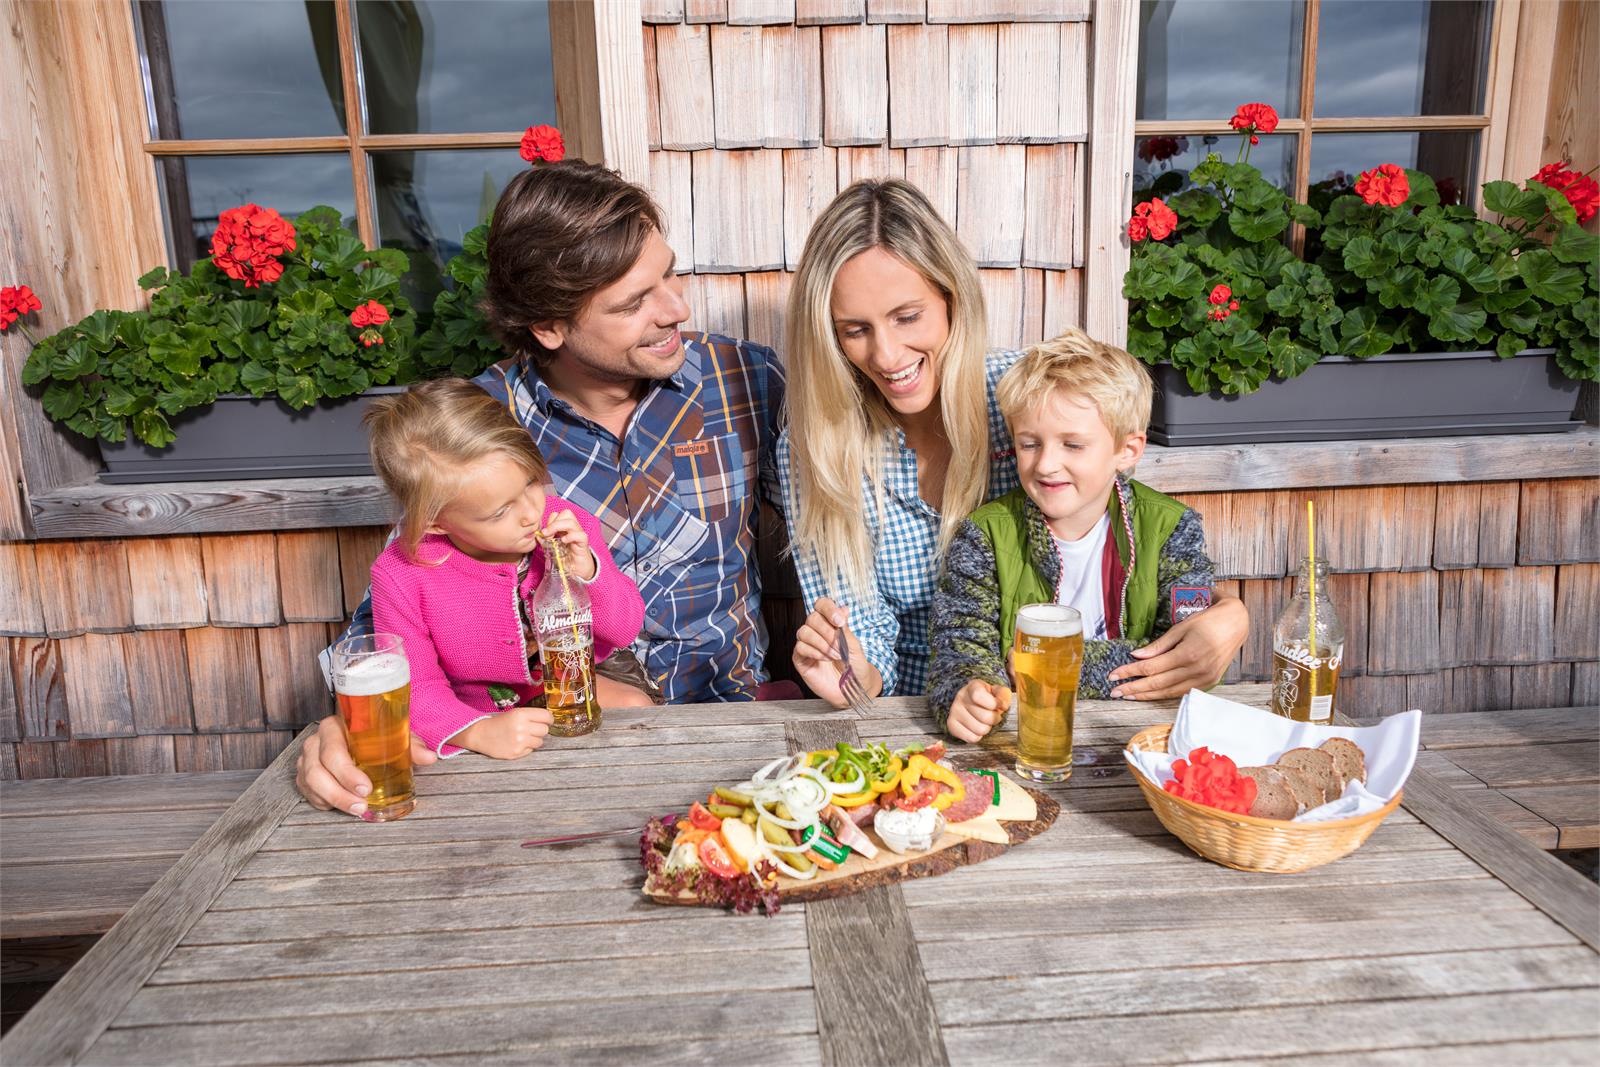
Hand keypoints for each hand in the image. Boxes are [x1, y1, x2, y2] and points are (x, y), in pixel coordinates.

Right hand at [296, 716, 437, 817]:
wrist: (360, 735)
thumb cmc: (376, 736)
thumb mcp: (394, 737)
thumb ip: (411, 746)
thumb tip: (430, 758)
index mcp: (335, 726)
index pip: (333, 749)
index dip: (346, 772)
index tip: (366, 788)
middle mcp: (316, 741)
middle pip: (317, 770)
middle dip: (339, 792)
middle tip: (362, 805)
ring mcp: (306, 758)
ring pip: (310, 783)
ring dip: (333, 800)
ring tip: (356, 810)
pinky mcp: (303, 774)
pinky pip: (308, 792)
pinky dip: (323, 802)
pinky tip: (340, 806)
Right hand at [455, 706, 554, 759]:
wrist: (480, 734)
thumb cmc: (499, 722)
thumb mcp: (515, 713)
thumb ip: (531, 716)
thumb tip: (549, 720)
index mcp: (521, 714)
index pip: (546, 717)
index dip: (548, 719)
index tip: (547, 721)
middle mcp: (521, 727)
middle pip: (545, 730)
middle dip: (540, 730)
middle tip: (531, 730)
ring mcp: (519, 741)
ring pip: (540, 742)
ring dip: (534, 740)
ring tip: (523, 737)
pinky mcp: (516, 752)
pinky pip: (531, 750)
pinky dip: (526, 748)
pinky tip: (517, 744)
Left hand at [541, 509, 594, 579]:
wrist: (577, 572)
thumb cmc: (565, 559)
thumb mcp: (552, 549)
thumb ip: (545, 541)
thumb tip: (537, 534)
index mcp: (566, 528)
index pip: (558, 514)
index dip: (549, 521)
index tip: (543, 533)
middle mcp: (573, 529)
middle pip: (566, 513)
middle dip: (553, 522)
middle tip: (547, 534)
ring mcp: (579, 536)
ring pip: (571, 522)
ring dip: (558, 527)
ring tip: (551, 538)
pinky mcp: (583, 544)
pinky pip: (580, 535)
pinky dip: (570, 536)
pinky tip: (563, 542)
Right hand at [791, 598, 882, 709]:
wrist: (853, 689)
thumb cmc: (855, 667)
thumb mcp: (854, 646)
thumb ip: (845, 629)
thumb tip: (843, 609)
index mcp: (830, 624)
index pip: (822, 605)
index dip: (828, 609)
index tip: (839, 621)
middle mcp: (817, 632)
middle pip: (812, 618)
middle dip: (827, 631)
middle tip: (839, 646)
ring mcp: (808, 644)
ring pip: (803, 632)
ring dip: (822, 644)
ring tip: (835, 655)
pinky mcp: (801, 658)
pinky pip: (800, 647)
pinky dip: (814, 652)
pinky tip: (825, 659)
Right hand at [947, 679, 1012, 742]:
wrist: (972, 702)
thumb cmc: (988, 698)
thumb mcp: (998, 692)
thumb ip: (1003, 695)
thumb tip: (1002, 706)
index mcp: (973, 686)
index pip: (979, 695)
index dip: (993, 703)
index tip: (999, 705)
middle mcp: (960, 698)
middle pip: (985, 717)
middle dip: (995, 718)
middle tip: (993, 714)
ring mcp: (954, 712)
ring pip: (980, 730)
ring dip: (987, 728)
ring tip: (984, 721)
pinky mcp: (951, 725)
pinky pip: (972, 738)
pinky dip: (978, 736)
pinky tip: (977, 726)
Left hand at [1108, 594, 1248, 699]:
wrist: (1236, 624)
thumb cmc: (1207, 621)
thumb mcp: (1180, 627)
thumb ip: (1158, 645)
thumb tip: (1136, 655)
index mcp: (1188, 654)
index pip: (1151, 668)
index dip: (1130, 672)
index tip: (1113, 675)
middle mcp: (1197, 669)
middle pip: (1157, 683)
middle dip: (1133, 688)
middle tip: (1114, 691)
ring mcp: (1204, 679)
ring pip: (1169, 692)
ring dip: (1147, 695)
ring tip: (1128, 695)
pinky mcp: (1209, 682)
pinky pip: (1182, 691)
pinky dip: (1164, 694)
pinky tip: (1151, 693)